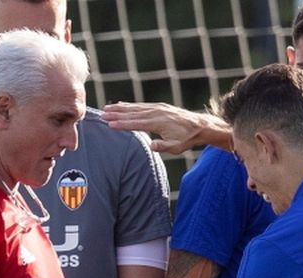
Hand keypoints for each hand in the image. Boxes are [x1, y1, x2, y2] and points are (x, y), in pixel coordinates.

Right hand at [101, 102, 228, 153]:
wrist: (200, 126)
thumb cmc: (187, 139)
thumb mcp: (177, 147)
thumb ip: (163, 146)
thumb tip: (151, 146)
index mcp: (158, 123)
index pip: (136, 123)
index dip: (122, 124)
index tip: (109, 124)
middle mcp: (156, 112)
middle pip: (132, 113)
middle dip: (116, 114)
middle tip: (102, 114)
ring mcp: (157, 108)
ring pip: (135, 107)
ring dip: (120, 108)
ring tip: (107, 108)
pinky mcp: (159, 106)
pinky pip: (141, 105)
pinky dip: (130, 105)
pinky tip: (122, 104)